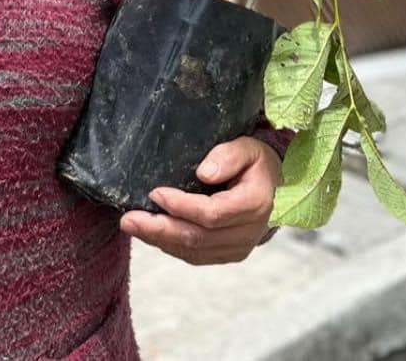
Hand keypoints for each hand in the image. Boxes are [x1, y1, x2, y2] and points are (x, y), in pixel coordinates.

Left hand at [118, 136, 282, 265]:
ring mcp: (238, 248)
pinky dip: (170, 246)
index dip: (182, 206)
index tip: (155, 192)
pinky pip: (195, 256)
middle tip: (129, 219)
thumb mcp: (248, 148)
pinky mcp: (228, 254)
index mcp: (254, 205)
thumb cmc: (258, 165)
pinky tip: (151, 234)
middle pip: (198, 238)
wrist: (277, 190)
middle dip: (159, 229)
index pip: (213, 214)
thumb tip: (203, 173)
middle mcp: (247, 233)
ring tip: (132, 226)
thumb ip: (227, 156)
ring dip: (159, 240)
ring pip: (193, 251)